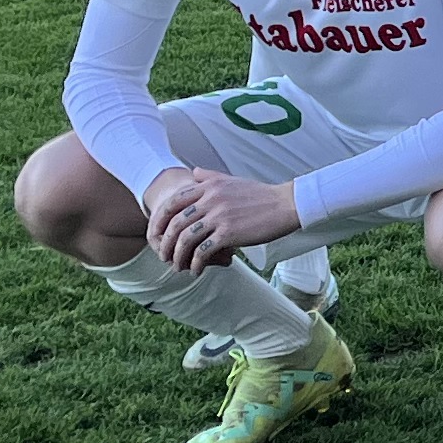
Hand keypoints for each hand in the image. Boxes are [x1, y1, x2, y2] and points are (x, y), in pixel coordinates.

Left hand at [145, 167, 299, 273]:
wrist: (285, 205)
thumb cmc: (260, 195)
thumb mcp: (231, 179)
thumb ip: (209, 176)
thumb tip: (192, 172)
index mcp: (209, 187)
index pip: (173, 203)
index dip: (160, 221)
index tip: (156, 234)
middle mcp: (210, 200)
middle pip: (175, 224)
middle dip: (165, 243)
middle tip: (163, 256)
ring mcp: (219, 217)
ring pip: (186, 240)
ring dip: (178, 257)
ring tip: (178, 267)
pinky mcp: (229, 234)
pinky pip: (203, 252)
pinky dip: (196, 264)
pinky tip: (197, 270)